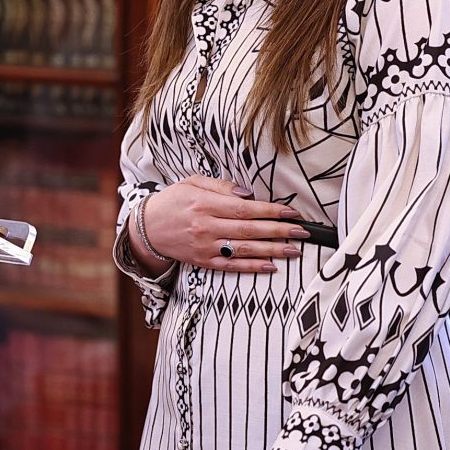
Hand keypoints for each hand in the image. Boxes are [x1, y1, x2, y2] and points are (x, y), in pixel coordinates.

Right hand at [133, 177, 308, 273]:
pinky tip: (271, 267)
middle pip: (249, 230)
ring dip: (272, 251)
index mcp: (205, 204)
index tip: (291, 212)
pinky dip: (252, 267)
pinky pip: (232, 265)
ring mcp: (205, 246)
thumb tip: (247, 194)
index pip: (245, 209)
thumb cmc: (172, 201)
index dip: (270, 211)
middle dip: (279, 231)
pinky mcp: (204, 261)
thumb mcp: (192, 183)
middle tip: (302, 232)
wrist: (147, 228)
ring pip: (244, 250)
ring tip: (294, 250)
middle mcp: (206, 227)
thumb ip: (220, 186)